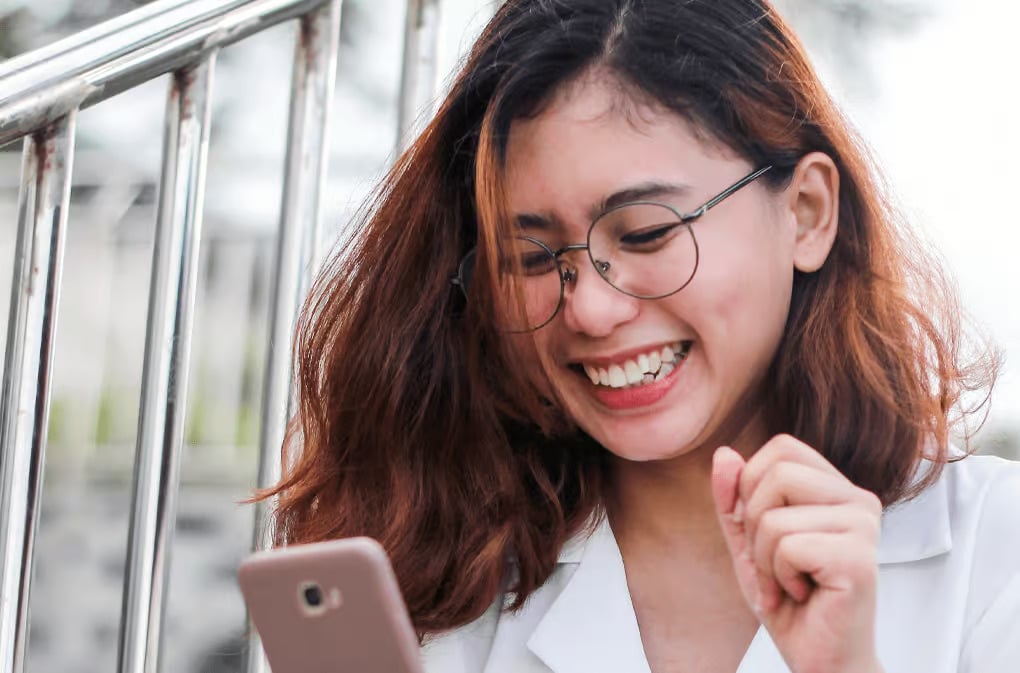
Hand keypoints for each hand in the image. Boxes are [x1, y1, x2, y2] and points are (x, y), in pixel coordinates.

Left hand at [710, 434, 884, 672]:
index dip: (751, 483)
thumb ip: (734, 499)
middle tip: (774, 564)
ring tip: (788, 583)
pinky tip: (802, 595)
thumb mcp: (748, 542)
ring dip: (765, 560)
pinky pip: (787, 547)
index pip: (782, 447)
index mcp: (838, 489)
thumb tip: (724, 452)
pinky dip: (778, 578)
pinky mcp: (858, 559)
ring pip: (775, 516)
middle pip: (776, 473)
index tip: (757, 530)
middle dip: (754, 524)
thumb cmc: (789, 601)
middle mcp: (859, 500)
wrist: (820, 659)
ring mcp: (864, 528)